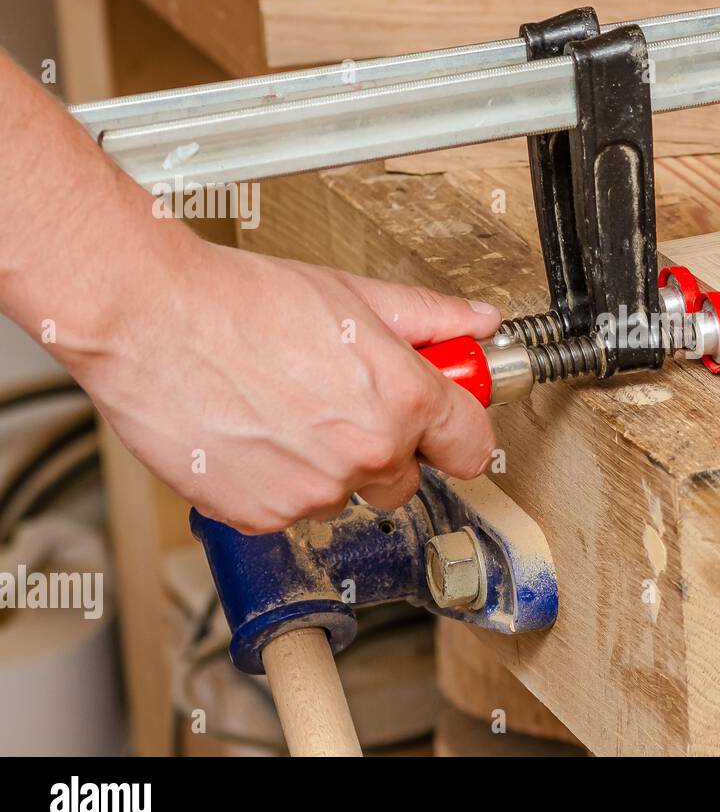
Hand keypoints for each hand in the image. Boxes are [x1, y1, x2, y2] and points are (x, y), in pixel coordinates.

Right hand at [66, 238, 500, 533]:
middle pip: (407, 477)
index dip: (459, 429)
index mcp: (404, 401)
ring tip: (283, 407)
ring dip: (326, 464)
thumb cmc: (243, 302)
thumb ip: (430, 317)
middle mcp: (367, 455)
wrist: (149, 320)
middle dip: (386, 445)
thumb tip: (478, 323)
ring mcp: (313, 492)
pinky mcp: (260, 517)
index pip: (473, 447)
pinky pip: (289, 509)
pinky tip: (253, 432)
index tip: (446, 420)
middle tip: (341, 400)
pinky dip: (276, 480)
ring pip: (343, 493)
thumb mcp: (355, 295)